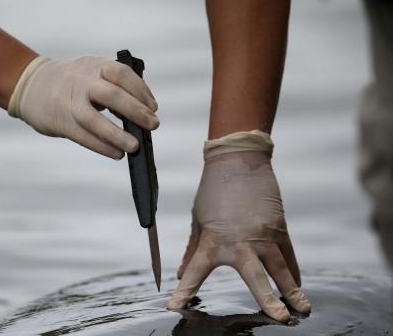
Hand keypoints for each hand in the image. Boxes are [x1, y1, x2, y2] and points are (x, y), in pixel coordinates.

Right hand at [7, 55, 158, 158]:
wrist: (31, 85)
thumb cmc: (72, 83)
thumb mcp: (92, 73)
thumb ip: (114, 88)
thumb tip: (142, 115)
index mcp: (94, 65)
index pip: (121, 73)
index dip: (140, 90)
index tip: (153, 107)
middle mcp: (82, 80)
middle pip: (111, 95)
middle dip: (135, 111)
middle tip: (153, 124)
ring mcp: (69, 101)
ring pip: (94, 119)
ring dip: (117, 134)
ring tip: (134, 146)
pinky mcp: (61, 121)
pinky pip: (83, 136)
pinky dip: (101, 146)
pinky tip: (116, 153)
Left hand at [167, 131, 310, 321]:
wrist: (238, 159)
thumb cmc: (213, 189)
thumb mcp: (198, 219)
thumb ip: (193, 249)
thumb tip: (182, 273)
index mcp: (213, 239)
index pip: (196, 270)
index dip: (184, 290)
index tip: (175, 306)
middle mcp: (241, 241)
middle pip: (255, 276)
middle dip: (266, 299)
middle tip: (278, 319)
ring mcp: (264, 235)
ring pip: (281, 268)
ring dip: (292, 289)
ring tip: (303, 309)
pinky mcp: (279, 227)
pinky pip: (288, 254)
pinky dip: (294, 270)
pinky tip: (299, 285)